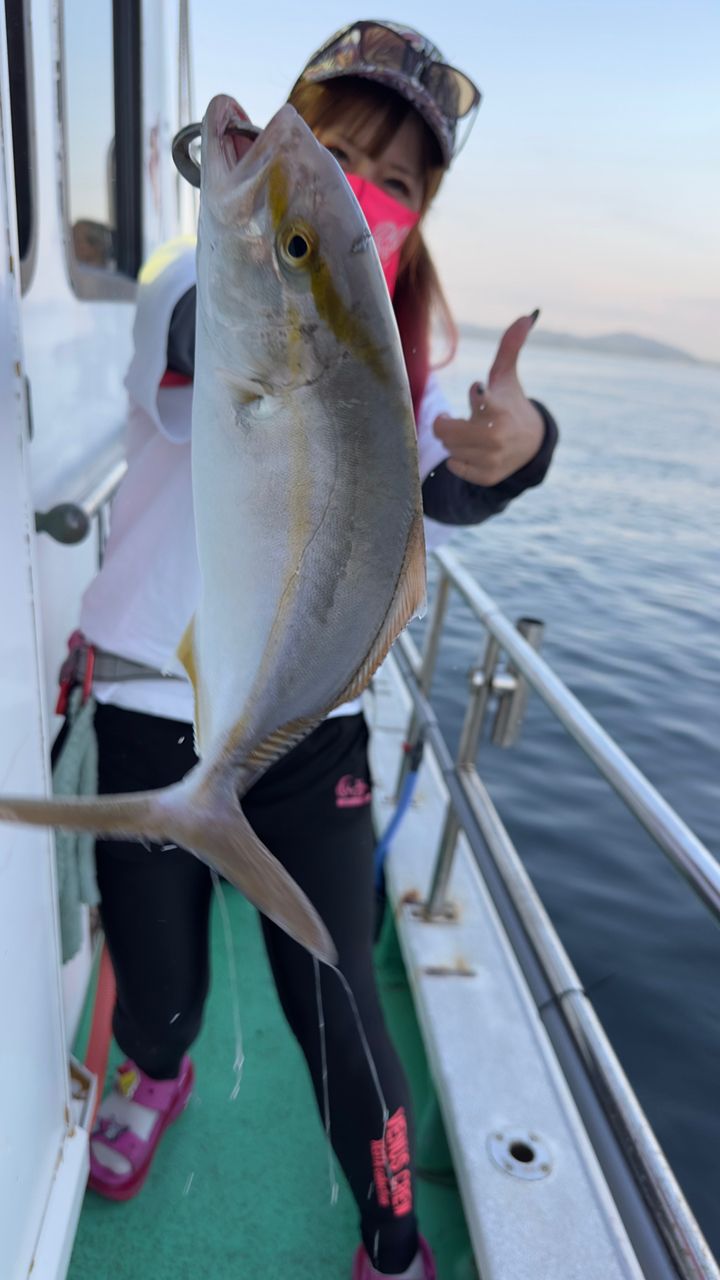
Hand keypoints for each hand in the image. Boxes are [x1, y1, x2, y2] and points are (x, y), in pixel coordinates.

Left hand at [433, 311, 544, 486]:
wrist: (532, 443)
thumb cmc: (510, 402)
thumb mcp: (507, 375)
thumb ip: (510, 345)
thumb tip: (529, 313)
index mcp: (498, 408)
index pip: (476, 399)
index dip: (475, 395)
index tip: (479, 391)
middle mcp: (495, 436)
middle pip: (444, 430)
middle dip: (447, 423)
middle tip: (458, 419)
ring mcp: (491, 458)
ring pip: (448, 447)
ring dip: (455, 440)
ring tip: (471, 434)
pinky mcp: (487, 476)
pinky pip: (454, 466)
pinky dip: (459, 458)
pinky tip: (474, 451)